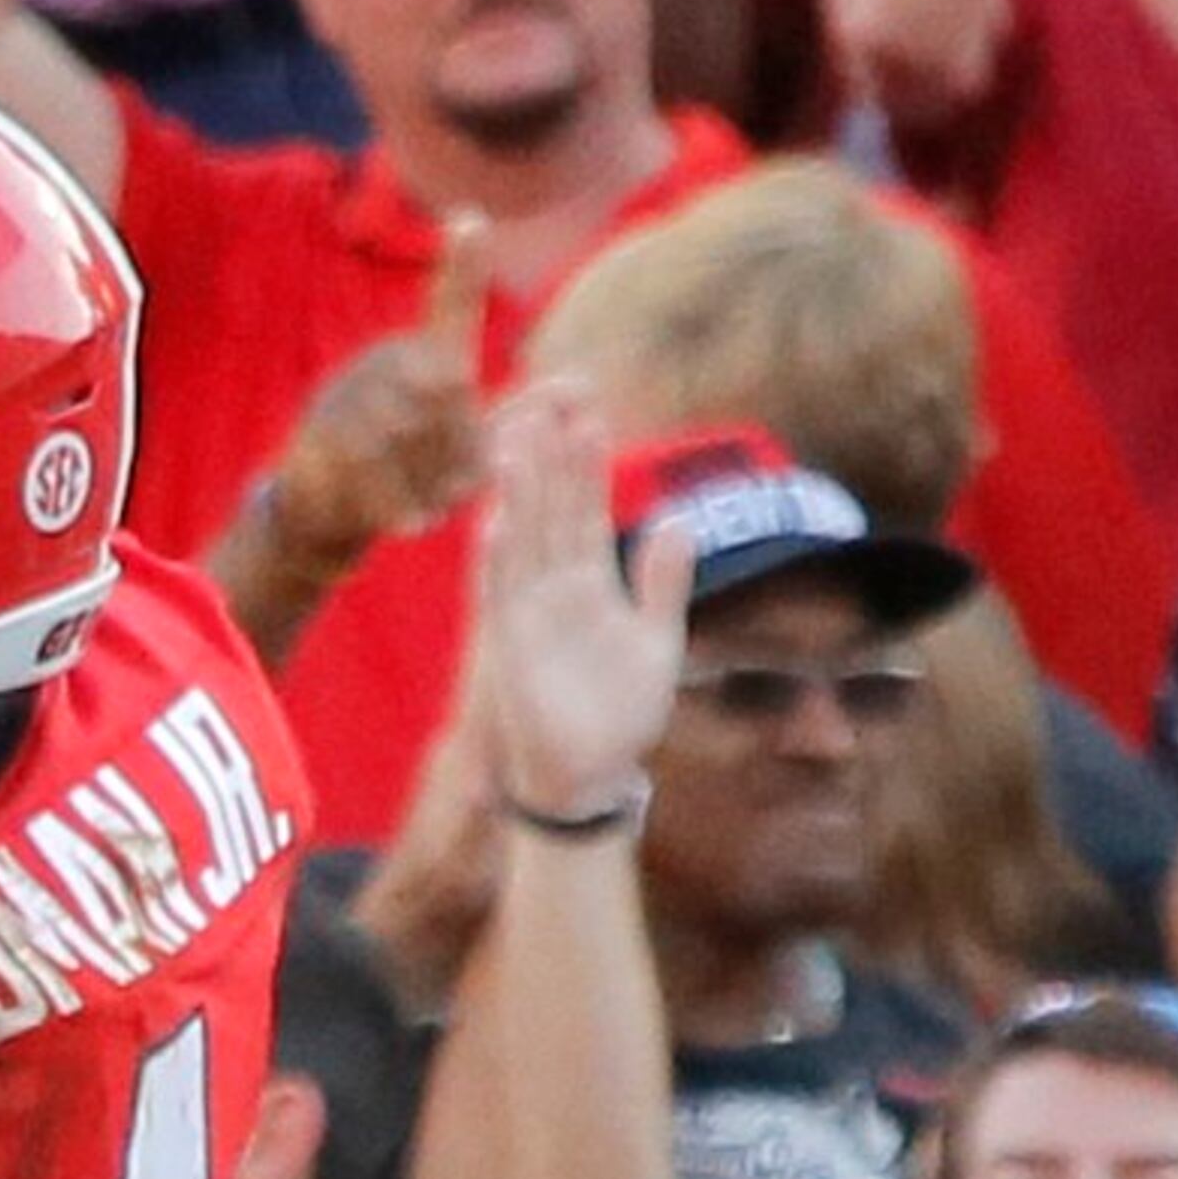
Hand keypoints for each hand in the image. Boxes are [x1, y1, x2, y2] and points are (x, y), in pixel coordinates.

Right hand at [254, 225, 498, 592]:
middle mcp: (384, 360)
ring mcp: (345, 392)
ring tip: (424, 508)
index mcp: (425, 356)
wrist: (322, 514)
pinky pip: (372, 470)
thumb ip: (518, 416)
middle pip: (448, 397)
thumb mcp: (468, 448)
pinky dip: (398, 506)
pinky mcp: (317, 433)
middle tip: (450, 490)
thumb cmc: (409, 474)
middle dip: (458, 454)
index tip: (470, 219)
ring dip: (427, 486)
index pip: (451, 305)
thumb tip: (581, 383)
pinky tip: (409, 525)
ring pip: (409, 435)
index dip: (461, 265)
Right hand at [474, 368, 689, 821]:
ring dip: (519, 493)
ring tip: (518, 436)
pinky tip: (495, 520)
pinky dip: (497, 561)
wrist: (590, 780)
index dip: (586, 465)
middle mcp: (553, 591)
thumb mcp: (657, 641)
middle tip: (550, 398)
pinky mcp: (511, 650)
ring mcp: (528, 617)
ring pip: (522, 540)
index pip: (585, 511)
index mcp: (589, 585)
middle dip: (550, 458)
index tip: (590, 413)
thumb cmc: (619, 716)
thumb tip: (682, 523)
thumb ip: (664, 584)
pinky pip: (500, 598)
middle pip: (550, 512)